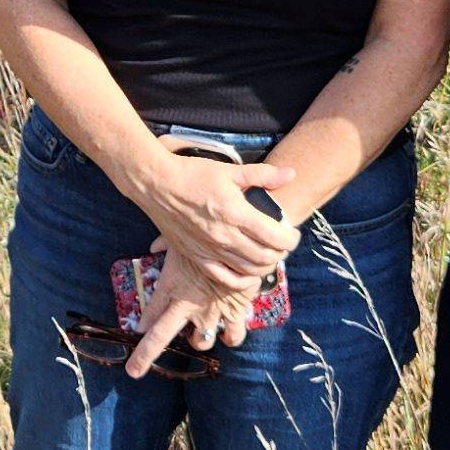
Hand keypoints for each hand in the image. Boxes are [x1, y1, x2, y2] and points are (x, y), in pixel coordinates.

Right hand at [117, 150, 296, 289]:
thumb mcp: (229, 170)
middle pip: (266, 256)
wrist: (157, 184)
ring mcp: (211, 249)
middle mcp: (225, 236)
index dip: (291, 239)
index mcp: (236, 213)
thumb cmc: (193, 174)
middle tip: (282, 243)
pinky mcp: (198, 257)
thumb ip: (263, 175)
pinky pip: (225, 278)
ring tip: (268, 254)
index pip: (275, 236)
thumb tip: (291, 174)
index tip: (293, 233)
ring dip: (265, 266)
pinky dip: (242, 280)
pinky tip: (249, 274)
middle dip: (281, 252)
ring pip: (249, 270)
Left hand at [121, 244, 267, 379]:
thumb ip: (165, 242)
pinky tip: (229, 334)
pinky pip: (233, 336)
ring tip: (200, 336)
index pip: (149, 310)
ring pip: (201, 343)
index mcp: (171, 284)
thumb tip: (154, 245)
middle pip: (159, 337)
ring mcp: (210, 313)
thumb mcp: (181, 236)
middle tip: (134, 371)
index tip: (137, 331)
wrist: (242, 241)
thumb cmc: (208, 236)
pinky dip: (231, 336)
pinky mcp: (234, 313)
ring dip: (199, 341)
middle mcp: (187, 304)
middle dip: (144, 356)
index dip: (141, 323)